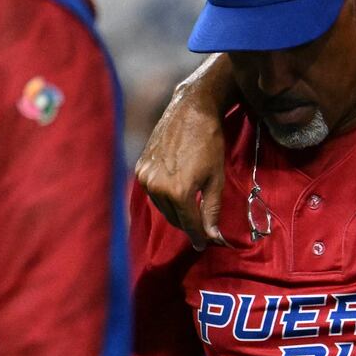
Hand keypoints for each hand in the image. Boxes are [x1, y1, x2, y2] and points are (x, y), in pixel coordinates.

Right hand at [136, 76, 232, 248]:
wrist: (191, 110)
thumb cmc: (210, 142)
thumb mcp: (216, 180)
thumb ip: (212, 211)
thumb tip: (214, 238)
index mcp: (177, 191)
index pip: (189, 224)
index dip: (199, 237)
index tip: (204, 245)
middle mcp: (156, 187)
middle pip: (174, 218)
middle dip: (189, 225)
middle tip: (201, 229)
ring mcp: (145, 177)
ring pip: (162, 207)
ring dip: (176, 212)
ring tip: (190, 210)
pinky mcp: (140, 168)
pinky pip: (153, 193)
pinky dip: (165, 198)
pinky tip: (177, 194)